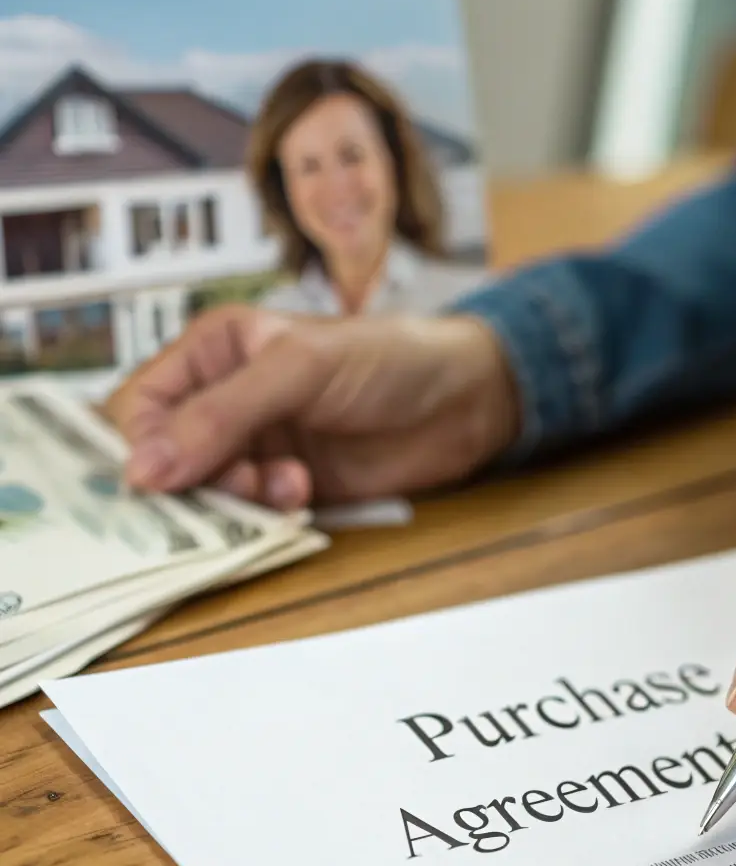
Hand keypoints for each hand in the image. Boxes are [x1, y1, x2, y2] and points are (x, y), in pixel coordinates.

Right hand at [103, 304, 520, 508]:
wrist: (463, 401)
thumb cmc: (387, 358)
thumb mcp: (298, 370)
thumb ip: (221, 416)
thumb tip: (144, 469)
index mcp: (213, 351)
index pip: (141, 403)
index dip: (141, 444)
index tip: (157, 481)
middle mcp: (226, 400)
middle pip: (167, 457)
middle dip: (191, 479)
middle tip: (235, 485)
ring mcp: (257, 446)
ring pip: (206, 492)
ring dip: (235, 498)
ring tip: (283, 485)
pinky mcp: (288, 486)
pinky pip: (250, 514)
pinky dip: (267, 513)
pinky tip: (303, 494)